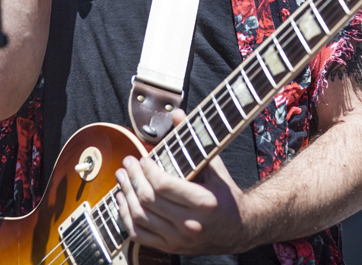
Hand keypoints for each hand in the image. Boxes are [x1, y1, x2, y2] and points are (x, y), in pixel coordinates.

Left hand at [115, 111, 254, 254]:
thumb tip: (177, 113)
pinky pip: (139, 234)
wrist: (239, 229)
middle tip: (127, 164)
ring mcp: (179, 239)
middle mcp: (190, 224)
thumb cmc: (226, 194)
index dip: (148, 170)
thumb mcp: (215, 166)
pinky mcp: (171, 248)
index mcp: (204, 202)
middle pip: (148, 199)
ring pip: (140, 217)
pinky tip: (122, 201)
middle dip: (133, 178)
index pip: (164, 185)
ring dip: (126, 195)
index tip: (143, 159)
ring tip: (123, 178)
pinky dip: (126, 217)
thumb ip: (195, 140)